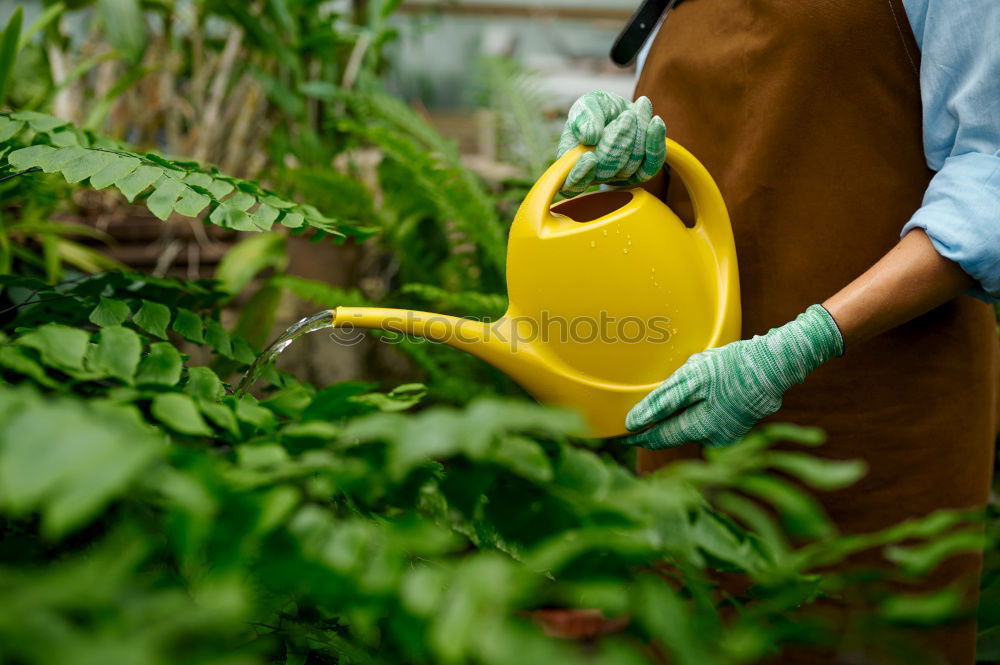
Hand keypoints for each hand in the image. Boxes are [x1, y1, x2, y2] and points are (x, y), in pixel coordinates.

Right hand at [557, 91, 666, 196]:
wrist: (623, 109)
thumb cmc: (600, 109)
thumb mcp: (588, 104)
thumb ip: (584, 117)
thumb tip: (589, 137)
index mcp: (573, 162)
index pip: (571, 185)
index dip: (579, 176)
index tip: (589, 157)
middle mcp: (595, 175)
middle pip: (606, 172)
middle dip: (618, 142)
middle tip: (626, 117)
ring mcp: (619, 177)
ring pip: (631, 165)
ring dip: (638, 133)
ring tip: (637, 109)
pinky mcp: (641, 173)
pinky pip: (651, 165)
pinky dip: (655, 143)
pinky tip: (655, 122)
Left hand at [620, 305, 843, 448]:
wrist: (778, 362)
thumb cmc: (735, 367)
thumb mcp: (693, 378)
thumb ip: (662, 402)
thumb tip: (634, 422)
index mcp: (702, 429)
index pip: (659, 437)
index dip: (638, 435)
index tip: (620, 434)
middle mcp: (715, 438)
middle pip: (676, 433)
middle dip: (659, 424)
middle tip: (638, 417)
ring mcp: (729, 433)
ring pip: (693, 425)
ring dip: (683, 413)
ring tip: (690, 391)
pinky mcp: (738, 425)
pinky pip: (709, 419)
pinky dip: (701, 408)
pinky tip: (711, 391)